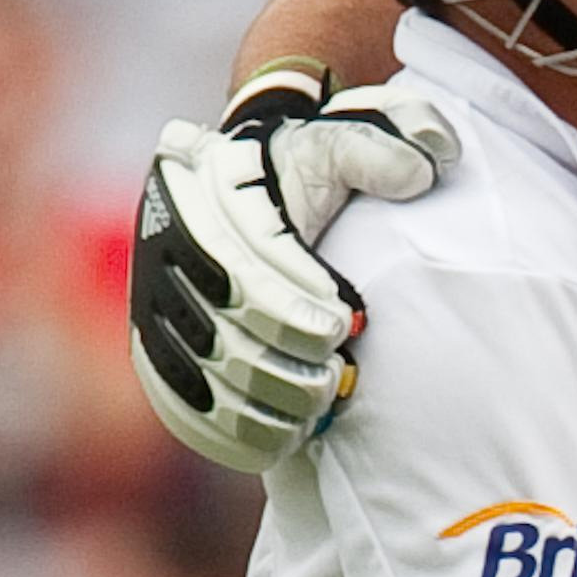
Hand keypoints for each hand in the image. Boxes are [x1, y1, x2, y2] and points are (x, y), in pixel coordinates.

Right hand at [128, 71, 457, 471]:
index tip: (346, 321)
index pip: (238, 257)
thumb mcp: (337, 143)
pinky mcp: (156, 353)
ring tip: (320, 397)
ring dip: (268, 399)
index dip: (292, 299)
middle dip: (287, 357)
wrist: (250, 191)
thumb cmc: (300, 173)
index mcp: (200, 187)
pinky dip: (237, 432)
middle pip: (220, 324)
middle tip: (337, 370)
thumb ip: (379, 148)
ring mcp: (153, 304)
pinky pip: (186, 410)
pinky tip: (289, 434)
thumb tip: (422, 170)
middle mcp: (163, 244)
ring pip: (204, 372)